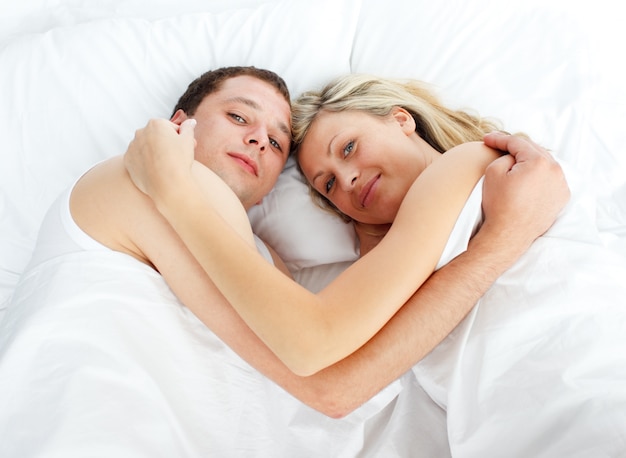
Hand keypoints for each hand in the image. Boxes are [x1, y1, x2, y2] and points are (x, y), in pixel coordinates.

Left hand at [124, 118, 195, 198]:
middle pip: (156, 137)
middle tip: (177, 158)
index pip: (170, 128)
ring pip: (146, 148)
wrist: (166, 185)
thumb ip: (188, 128)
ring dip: (154, 153)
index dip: (179, 139)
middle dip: (165, 144)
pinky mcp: (127, 161)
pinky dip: (145, 163)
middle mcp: (141, 132)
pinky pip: (138, 159)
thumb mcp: (188, 140)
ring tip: (165, 166)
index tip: (185, 149)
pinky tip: (155, 171)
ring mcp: (132, 146)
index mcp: (156, 124)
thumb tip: (190, 121)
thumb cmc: (179, 161)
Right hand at [480, 132, 569, 248]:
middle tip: (498, 146)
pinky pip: (551, 179)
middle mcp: (555, 170)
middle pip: (534, 150)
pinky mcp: (562, 197)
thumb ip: (504, 156)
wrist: (508, 235)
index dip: (500, 139)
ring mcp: (561, 184)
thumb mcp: (493, 172)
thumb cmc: (499, 205)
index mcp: (539, 161)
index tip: (487, 139)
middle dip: (516, 148)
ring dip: (530, 160)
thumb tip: (513, 157)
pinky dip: (540, 175)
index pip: (517, 143)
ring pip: (544, 164)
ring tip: (515, 160)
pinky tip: (528, 177)